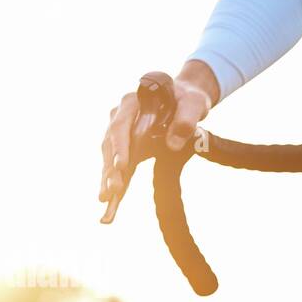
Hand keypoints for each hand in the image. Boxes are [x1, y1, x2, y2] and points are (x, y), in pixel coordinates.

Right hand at [98, 61, 219, 219]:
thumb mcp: (194, 105)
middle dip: (111, 169)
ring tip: (106, 201)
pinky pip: (116, 164)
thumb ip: (185, 121)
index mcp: (133, 102)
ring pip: (109, 156)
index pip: (121, 126)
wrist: (184, 100)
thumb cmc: (189, 100)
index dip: (120, 147)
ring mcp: (119, 131)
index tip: (122, 167)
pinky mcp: (124, 144)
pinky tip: (111, 201)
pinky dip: (114, 181)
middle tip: (112, 192)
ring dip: (108, 179)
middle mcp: (120, 115)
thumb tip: (173, 144)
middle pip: (111, 144)